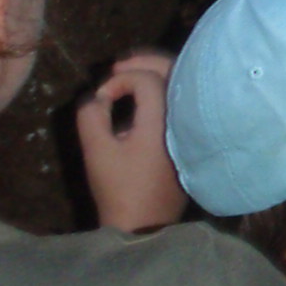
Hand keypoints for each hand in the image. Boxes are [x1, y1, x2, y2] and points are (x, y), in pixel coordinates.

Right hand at [77, 51, 187, 231]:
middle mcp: (186, 117)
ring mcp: (194, 125)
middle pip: (175, 71)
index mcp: (165, 120)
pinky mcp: (193, 133)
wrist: (146, 222)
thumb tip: (98, 95)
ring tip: (127, 71)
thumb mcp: (96, 151)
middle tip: (117, 65)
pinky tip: (144, 90)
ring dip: (156, 72)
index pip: (150, 80)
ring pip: (182, 83)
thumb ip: (91, 116)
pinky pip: (183, 97)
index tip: (101, 97)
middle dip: (145, 63)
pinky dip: (165, 88)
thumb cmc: (120, 188)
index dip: (121, 80)